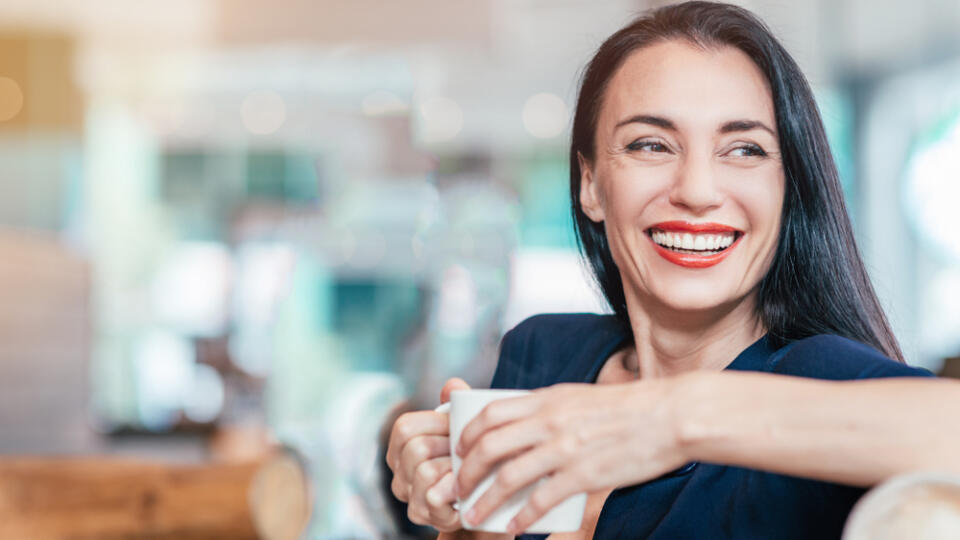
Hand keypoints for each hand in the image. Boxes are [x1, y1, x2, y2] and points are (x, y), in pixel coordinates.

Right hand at [386, 377, 469, 531]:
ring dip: (454, 468)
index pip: (405, 426)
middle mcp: (398, 472)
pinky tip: (466, 489)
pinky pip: (433, 495)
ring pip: (425, 471)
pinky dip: (453, 489)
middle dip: (448, 447)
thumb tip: (454, 385)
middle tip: (466, 452)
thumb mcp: (464, 432)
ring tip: (468, 470)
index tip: (457, 428)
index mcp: (401, 448)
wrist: (482, 506)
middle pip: (416, 447)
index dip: (436, 423)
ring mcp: (408, 496)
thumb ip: (455, 407)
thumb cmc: (471, 464)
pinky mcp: (423, 515)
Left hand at [454, 380, 686, 533]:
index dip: (466, 436)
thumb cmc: (625, 408)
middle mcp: (549, 422)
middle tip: (456, 489)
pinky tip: (512, 527)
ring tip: (473, 515)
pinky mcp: (584, 475)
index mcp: (546, 400)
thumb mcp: (577, 397)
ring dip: (484, 500)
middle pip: (489, 446)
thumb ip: (548, 409)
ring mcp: (565, 449)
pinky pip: (541, 500)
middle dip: (465, 472)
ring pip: (508, 477)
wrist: (668, 416)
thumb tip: (521, 425)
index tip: (458, 453)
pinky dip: (521, 517)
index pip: (489, 414)